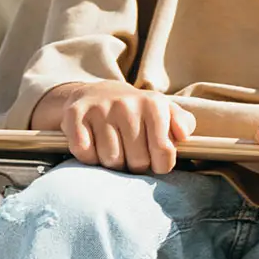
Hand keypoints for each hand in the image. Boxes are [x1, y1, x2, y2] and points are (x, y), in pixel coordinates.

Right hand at [44, 83, 196, 173]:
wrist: (98, 93)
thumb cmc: (138, 111)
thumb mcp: (166, 112)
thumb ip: (183, 123)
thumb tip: (183, 135)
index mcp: (154, 104)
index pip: (164, 151)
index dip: (161, 165)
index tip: (156, 163)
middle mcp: (127, 104)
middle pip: (137, 161)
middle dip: (136, 166)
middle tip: (132, 154)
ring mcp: (100, 108)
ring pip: (110, 160)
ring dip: (112, 163)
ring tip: (114, 149)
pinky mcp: (75, 114)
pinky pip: (84, 153)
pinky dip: (89, 158)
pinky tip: (94, 146)